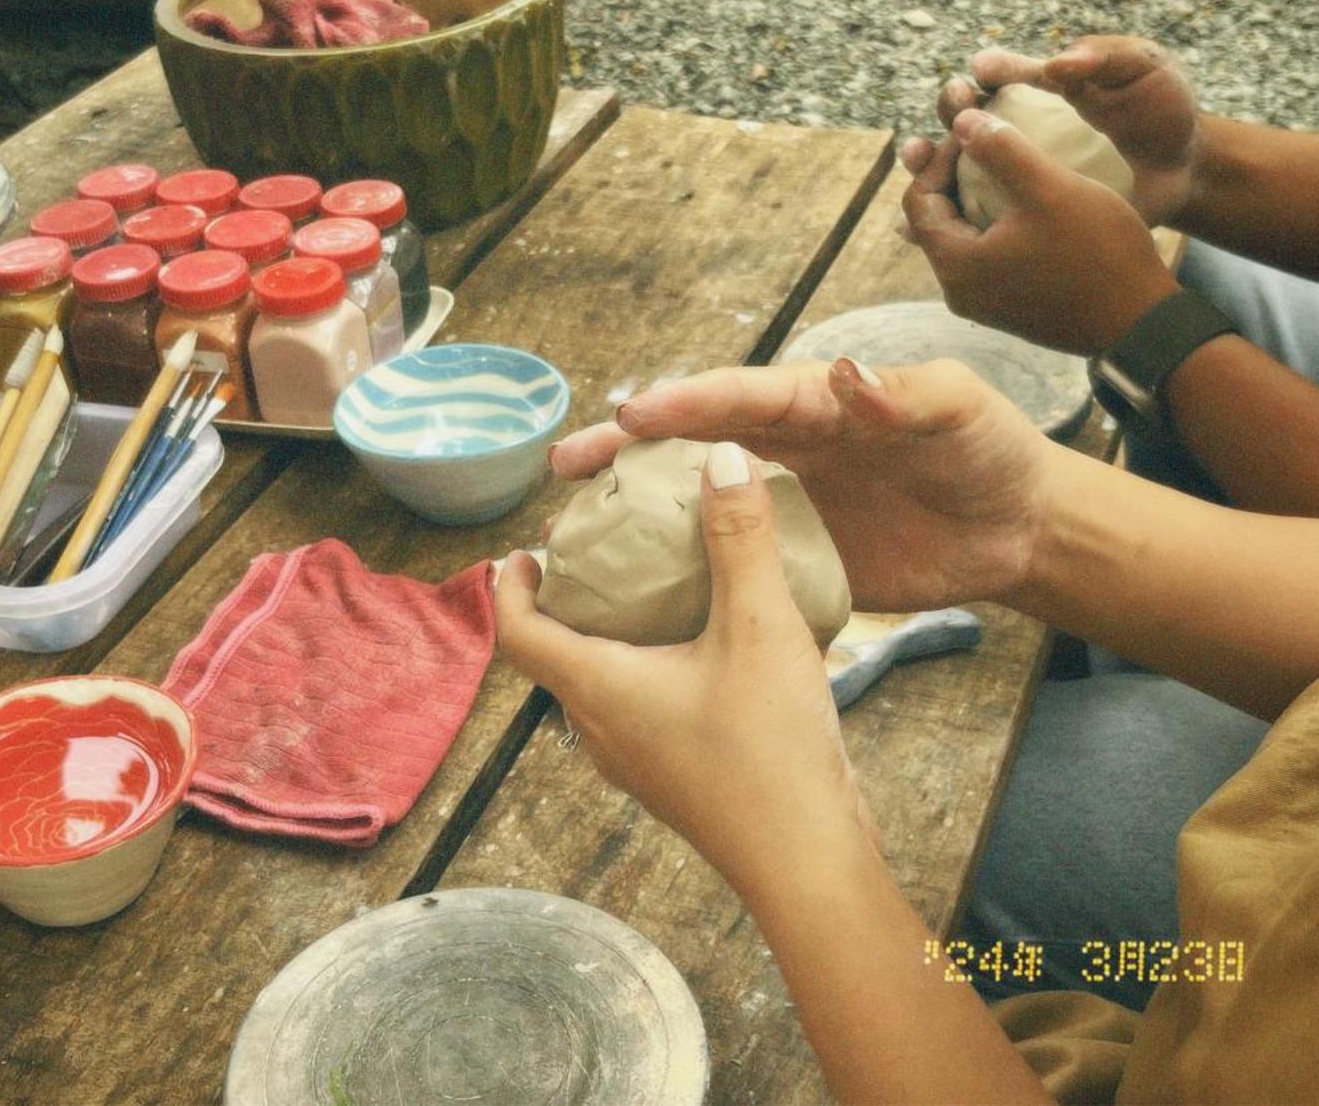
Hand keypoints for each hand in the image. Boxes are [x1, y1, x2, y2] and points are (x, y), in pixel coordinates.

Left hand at [497, 442, 870, 889]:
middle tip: (597, 553)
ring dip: (610, 635)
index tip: (521, 549)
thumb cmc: (770, 749)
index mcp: (597, 689)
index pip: (519, 633)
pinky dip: (650, 665)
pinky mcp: (674, 776)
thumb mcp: (759, 627)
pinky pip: (639, 709)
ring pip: (599, 685)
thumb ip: (739, 539)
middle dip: (567, 601)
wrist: (809, 862)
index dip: (510, 587)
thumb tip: (718, 455)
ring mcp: (637, 761)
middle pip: (557, 656)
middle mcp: (601, 729)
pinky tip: (707, 644)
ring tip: (652, 588)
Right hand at [549, 358, 1050, 613]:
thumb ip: (904, 394)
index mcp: (813, 401)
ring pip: (692, 503)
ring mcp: (781, 509)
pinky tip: (631, 591)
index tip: (635, 411)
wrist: (1018, 528)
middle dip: (626, 448)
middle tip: (566, 462)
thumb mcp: (958, 407)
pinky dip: (676, 573)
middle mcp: (783, 450)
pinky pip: (725, 566)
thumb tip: (847, 375)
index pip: (738, 396)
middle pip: (689, 443)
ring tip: (571, 527)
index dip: (686, 403)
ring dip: (634, 511)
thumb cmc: (990, 449)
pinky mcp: (791, 564)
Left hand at [900, 111, 1180, 356]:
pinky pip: (988, 255)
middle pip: (936, 219)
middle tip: (982, 139)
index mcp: (955, 267)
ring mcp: (986, 304)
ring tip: (1003, 162)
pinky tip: (1024, 200)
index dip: (939, 157)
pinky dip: (996, 222)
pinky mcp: (1012, 307)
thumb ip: (1001, 150)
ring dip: (976, 197)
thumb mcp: (1049, 190)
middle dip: (952, 175)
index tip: (975, 129)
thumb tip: (960, 119)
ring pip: (964, 236)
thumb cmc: (1099, 254)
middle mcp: (960, 292)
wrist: (1143, 323)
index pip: (918, 199)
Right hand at [931, 35, 1202, 226]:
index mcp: (1041, 88)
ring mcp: (1020, 174)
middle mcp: (1020, 128)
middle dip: (950, 110)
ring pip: (958, 168)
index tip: (983, 74)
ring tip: (917, 161)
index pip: (1001, 75)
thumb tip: (1055, 64)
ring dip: (928, 164)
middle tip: (955, 109)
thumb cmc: (1163, 108)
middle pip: (967, 117)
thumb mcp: (1145, 67)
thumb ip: (1105, 56)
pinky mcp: (1026, 214)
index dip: (988, 71)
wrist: (1186, 169)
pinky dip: (942, 224)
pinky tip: (918, 224)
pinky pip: (977, 219)